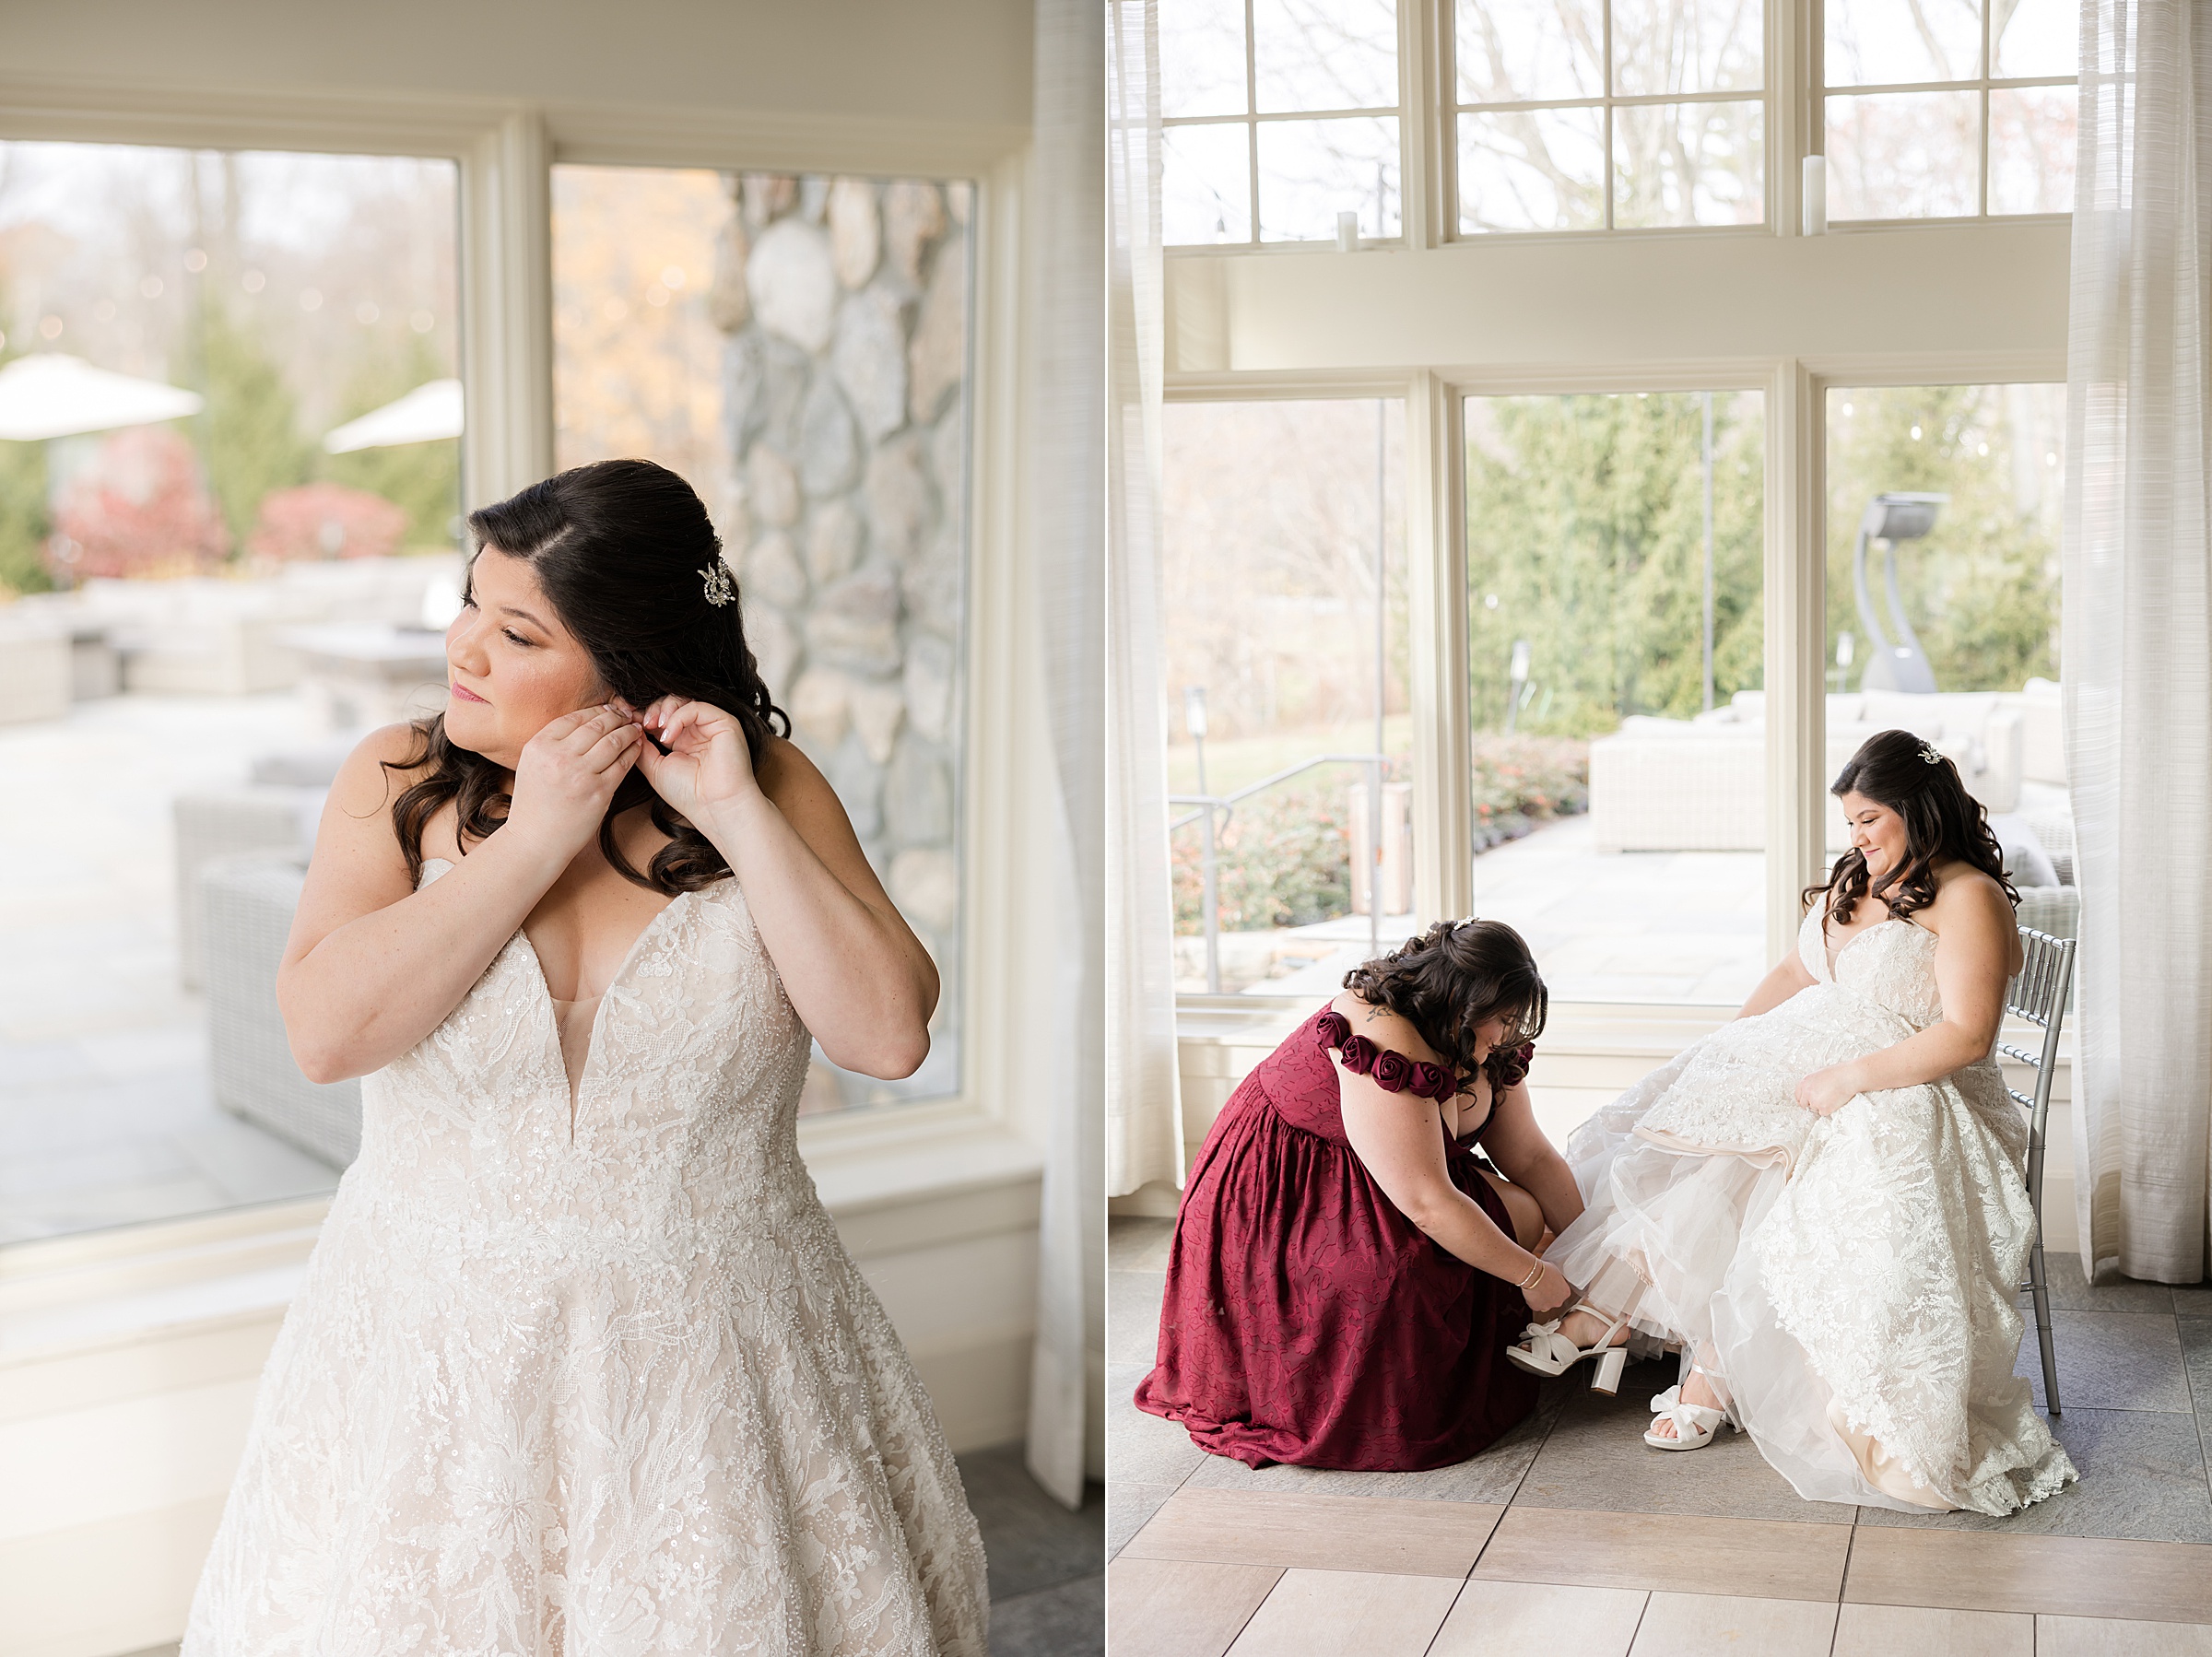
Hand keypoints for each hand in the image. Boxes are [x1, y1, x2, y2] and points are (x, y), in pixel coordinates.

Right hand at [505, 705, 643, 865]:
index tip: (608, 708)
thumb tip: (586, 721)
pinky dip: (633, 752)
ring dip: (628, 731)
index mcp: (539, 746)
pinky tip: (637, 747)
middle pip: (596, 725)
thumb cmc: (535, 803)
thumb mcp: (531, 764)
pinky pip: (622, 764)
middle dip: (616, 716)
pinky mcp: (599, 792)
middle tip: (627, 715)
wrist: (536, 840)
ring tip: (635, 728)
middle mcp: (558, 757)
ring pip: (613, 741)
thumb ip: (553, 743)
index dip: (596, 710)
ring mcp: (580, 775)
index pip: (574, 717)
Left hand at [623, 695, 760, 824]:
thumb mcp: (655, 768)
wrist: (714, 807)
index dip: (644, 715)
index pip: (662, 715)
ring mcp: (711, 725)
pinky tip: (669, 736)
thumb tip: (630, 727)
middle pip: (671, 703)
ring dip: (663, 709)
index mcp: (683, 740)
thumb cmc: (689, 794)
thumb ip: (643, 746)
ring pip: (683, 700)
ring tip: (654, 726)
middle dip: (653, 709)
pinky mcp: (725, 722)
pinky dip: (678, 716)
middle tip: (642, 724)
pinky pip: (696, 707)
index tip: (629, 723)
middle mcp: (698, 730)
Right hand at [1522, 1260, 1573, 1316]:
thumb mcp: (1556, 1272)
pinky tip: (1530, 1293)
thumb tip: (1554, 1279)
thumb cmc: (1544, 1271)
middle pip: (1554, 1300)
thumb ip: (1558, 1280)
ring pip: (1544, 1303)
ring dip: (1541, 1298)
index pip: (1562, 1293)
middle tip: (1542, 1287)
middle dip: (1549, 1295)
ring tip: (1535, 1289)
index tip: (1550, 1284)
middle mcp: (1559, 1301)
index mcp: (1566, 1293)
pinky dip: (1532, 1300)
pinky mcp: (1537, 1308)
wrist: (1532, 1274)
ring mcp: (1548, 1306)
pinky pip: (1535, 1305)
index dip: (1555, 1288)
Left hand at [1795, 1063, 1861, 1116]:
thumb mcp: (1818, 1075)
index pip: (1798, 1096)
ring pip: (1815, 1108)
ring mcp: (1815, 1101)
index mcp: (1804, 1083)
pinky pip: (1823, 1113)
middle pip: (1804, 1104)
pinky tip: (1834, 1101)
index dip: (1804, 1099)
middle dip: (1811, 1103)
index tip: (1807, 1101)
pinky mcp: (1823, 1109)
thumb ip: (1811, 1084)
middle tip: (1822, 1100)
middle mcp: (1807, 1093)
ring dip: (1821, 1106)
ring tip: (1831, 1097)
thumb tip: (1809, 1093)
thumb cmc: (1836, 1074)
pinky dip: (1829, 1110)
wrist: (1848, 1077)